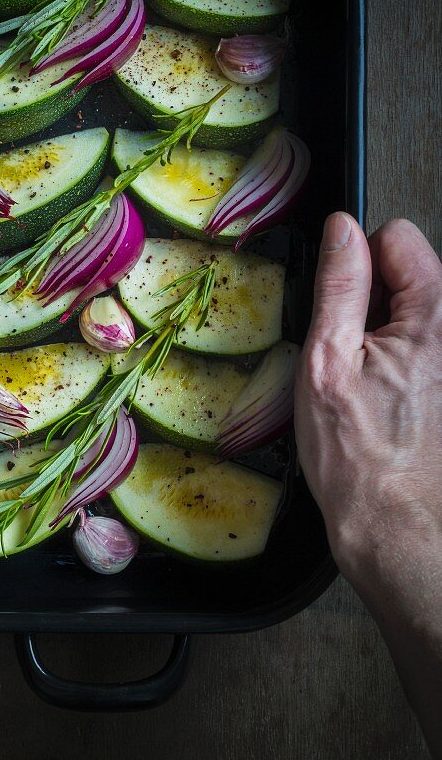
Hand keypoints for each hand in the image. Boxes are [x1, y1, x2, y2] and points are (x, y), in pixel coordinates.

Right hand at [295, 214, 441, 593]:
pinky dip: (399, 362)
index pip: (397, 237)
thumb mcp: (328, 360)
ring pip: (413, 312)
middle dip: (374, 303)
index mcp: (435, 317)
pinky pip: (422, 347)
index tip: (344, 309)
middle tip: (353, 358)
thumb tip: (341, 230)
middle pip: (410, 274)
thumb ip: (340, 285)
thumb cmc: (360, 460)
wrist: (397, 529)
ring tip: (369, 385)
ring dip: (385, 336)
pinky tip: (386, 400)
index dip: (359, 264)